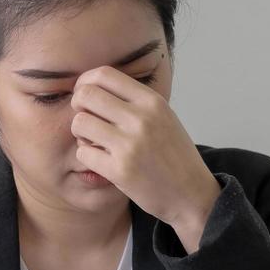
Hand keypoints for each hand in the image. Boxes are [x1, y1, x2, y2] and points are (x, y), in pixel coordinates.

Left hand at [69, 66, 220, 247]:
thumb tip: (92, 86)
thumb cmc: (174, 155)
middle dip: (78, 106)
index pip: (104, 74)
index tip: (85, 95)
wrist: (192, 194)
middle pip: (86, 95)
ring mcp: (130, 144)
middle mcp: (141, 119)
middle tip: (87, 119)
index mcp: (152, 101)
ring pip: (79, 123)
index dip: (85, 83)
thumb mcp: (163, 117)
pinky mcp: (120, 170)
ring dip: (80, 133)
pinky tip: (102, 162)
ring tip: (94, 142)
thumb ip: (134, 101)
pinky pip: (83, 152)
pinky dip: (87, 156)